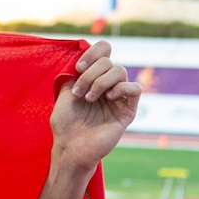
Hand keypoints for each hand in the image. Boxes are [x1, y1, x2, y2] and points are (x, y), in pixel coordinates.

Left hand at [52, 40, 139, 174]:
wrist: (71, 147)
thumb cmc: (65, 124)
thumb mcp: (64, 94)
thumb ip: (75, 75)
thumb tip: (83, 60)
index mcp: (92, 78)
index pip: (103, 51)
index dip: (93, 53)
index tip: (78, 68)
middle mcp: (107, 85)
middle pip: (109, 62)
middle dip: (90, 74)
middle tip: (78, 93)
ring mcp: (118, 96)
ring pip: (120, 71)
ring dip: (101, 82)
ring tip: (88, 98)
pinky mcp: (128, 110)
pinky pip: (134, 88)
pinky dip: (121, 88)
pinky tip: (108, 98)